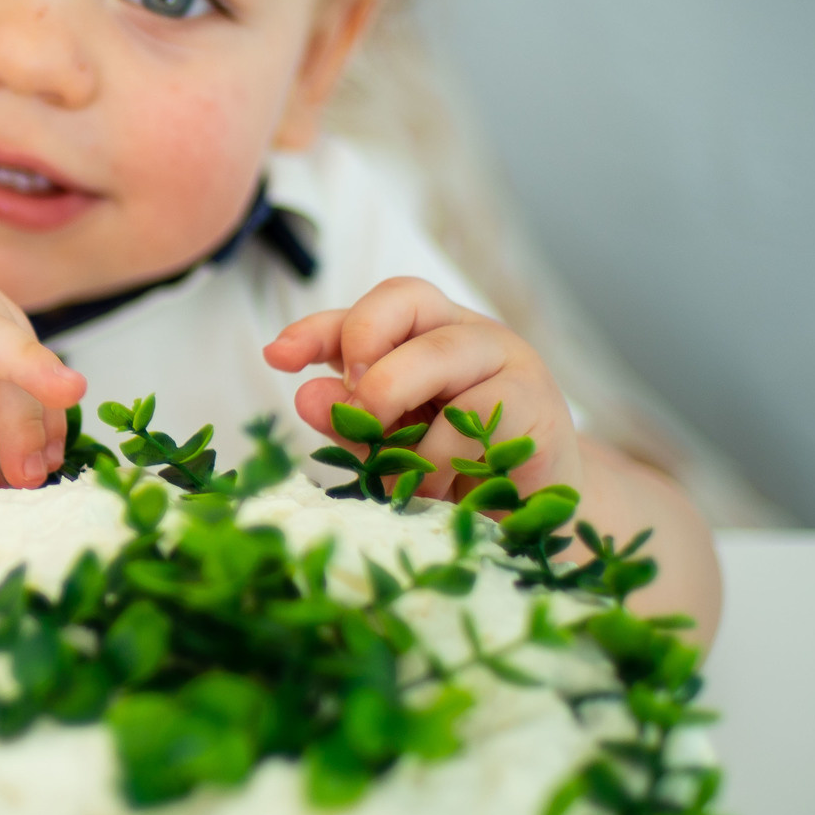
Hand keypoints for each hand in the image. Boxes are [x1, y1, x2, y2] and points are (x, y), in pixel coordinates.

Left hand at [263, 277, 581, 502]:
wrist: (537, 512)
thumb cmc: (456, 468)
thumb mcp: (389, 441)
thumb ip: (349, 417)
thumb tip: (306, 395)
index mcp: (423, 332)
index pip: (367, 308)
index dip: (318, 327)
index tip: (278, 357)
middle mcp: (464, 330)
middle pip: (403, 302)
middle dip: (362, 357)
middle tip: (356, 415)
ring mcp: (506, 358)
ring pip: (437, 356)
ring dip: (398, 419)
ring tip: (391, 473)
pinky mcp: (535, 400)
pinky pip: (472, 416)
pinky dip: (439, 458)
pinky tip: (434, 490)